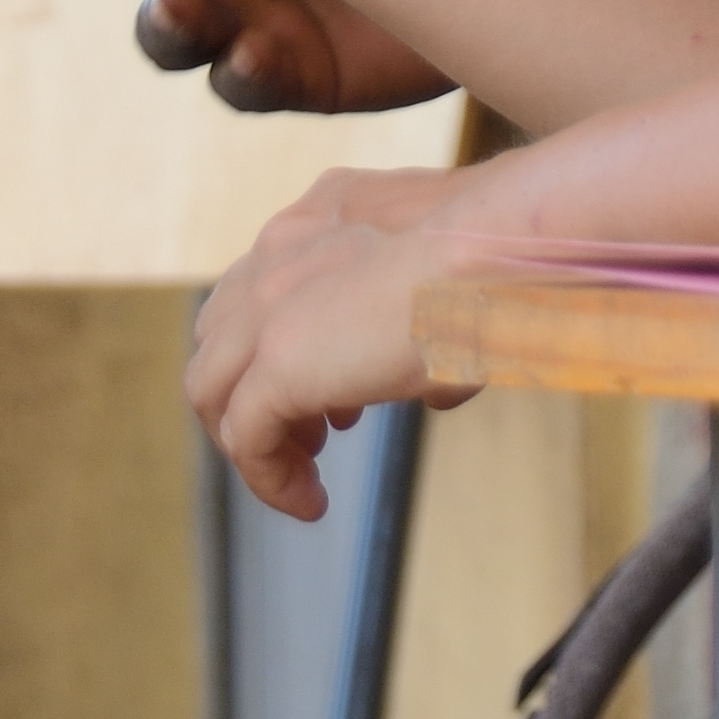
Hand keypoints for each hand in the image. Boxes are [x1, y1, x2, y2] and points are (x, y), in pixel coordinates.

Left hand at [186, 167, 491, 516]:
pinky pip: (245, 437)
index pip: (262, 288)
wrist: (501, 247)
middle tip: (310, 437)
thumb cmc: (506, 255)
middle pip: (219, 336)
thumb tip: (436, 388)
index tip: (333, 398)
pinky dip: (269, 477)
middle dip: (250, 393)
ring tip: (302, 478)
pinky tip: (311, 503)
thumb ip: (432, 323)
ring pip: (212, 388)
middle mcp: (279, 248)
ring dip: (251, 441)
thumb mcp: (456, 277)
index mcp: (320, 215)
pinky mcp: (276, 361)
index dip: (281, 348)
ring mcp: (269, 304)